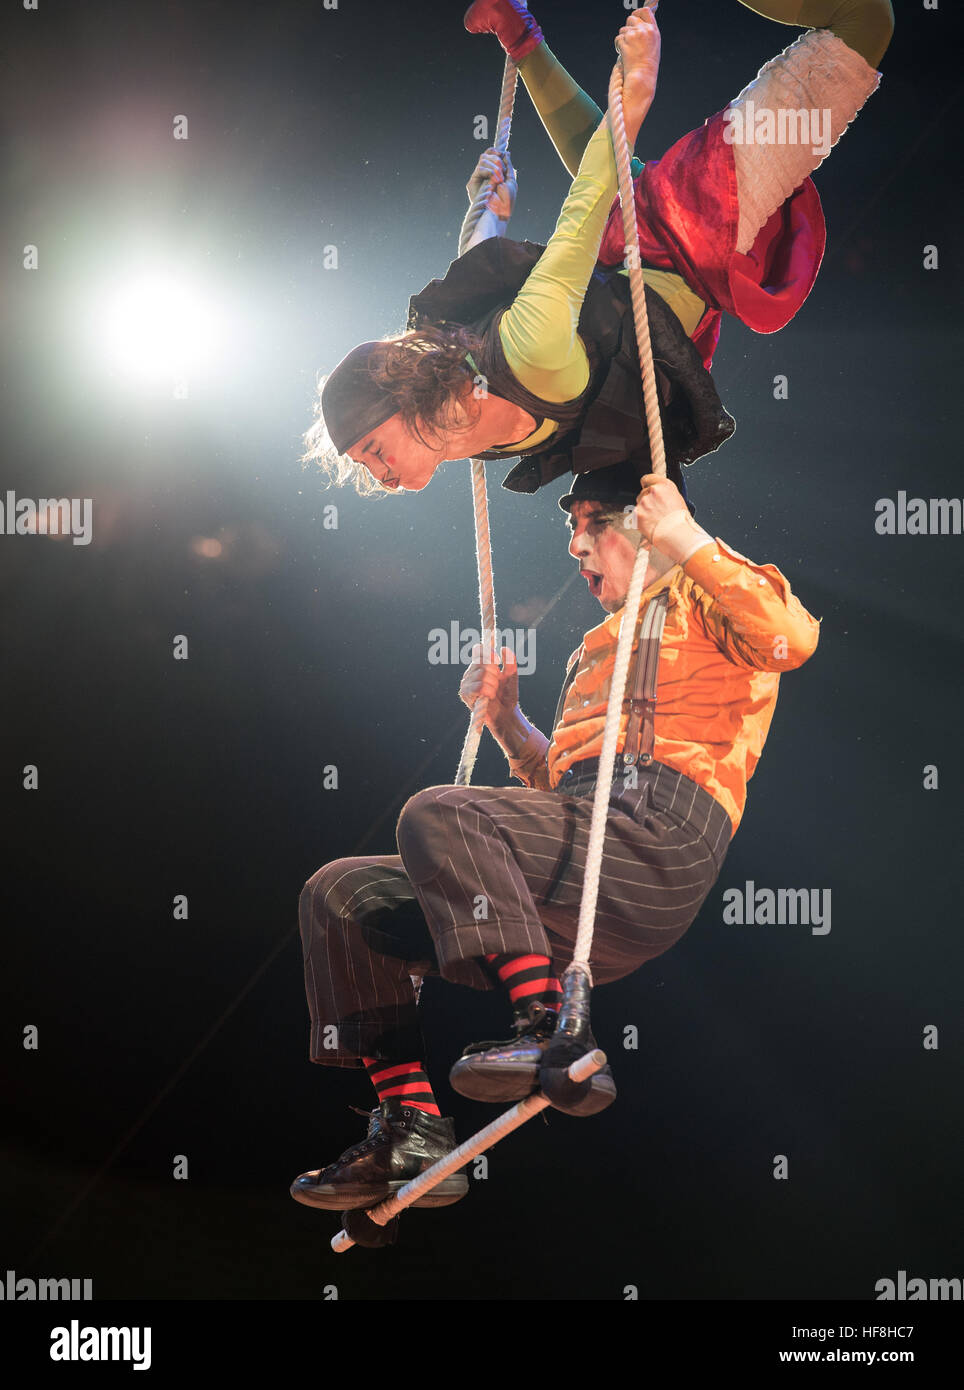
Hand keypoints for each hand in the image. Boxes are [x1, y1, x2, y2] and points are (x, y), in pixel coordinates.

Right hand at [459, 643, 519, 730]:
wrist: (506, 714)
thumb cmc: (507, 696)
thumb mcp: (512, 676)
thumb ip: (510, 661)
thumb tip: (504, 648)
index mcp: (480, 666)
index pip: (478, 650)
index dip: (488, 652)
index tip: (497, 660)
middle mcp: (470, 673)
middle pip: (483, 662)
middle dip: (495, 673)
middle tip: (497, 684)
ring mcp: (466, 683)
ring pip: (482, 674)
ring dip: (493, 685)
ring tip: (494, 693)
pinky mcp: (465, 694)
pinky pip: (479, 686)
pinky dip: (488, 692)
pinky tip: (489, 697)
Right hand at [466, 147, 517, 218]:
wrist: (499, 213)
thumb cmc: (506, 202)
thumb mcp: (511, 181)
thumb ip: (508, 167)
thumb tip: (506, 153)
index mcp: (494, 174)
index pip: (491, 155)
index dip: (495, 152)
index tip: (502, 154)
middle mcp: (485, 175)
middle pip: (486, 155)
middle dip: (496, 160)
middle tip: (502, 173)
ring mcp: (478, 178)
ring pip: (483, 159)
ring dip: (494, 166)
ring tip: (499, 179)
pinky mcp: (473, 183)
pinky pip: (480, 168)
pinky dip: (489, 171)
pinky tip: (494, 180)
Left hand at [615, 3, 660, 122]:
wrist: (642, 78)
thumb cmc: (647, 66)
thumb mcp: (652, 47)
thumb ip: (646, 34)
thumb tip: (636, 25)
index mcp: (654, 31)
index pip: (646, 12)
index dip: (638, 12)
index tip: (634, 15)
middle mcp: (646, 30)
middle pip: (631, 18)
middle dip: (627, 28)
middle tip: (629, 41)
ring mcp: (636, 35)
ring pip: (623, 30)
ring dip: (623, 39)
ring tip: (629, 52)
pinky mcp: (626, 42)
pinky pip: (618, 39)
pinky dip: (618, 46)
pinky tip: (624, 55)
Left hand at [632, 472, 686, 543]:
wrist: (677, 534)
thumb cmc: (680, 520)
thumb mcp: (677, 499)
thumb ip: (664, 493)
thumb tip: (658, 494)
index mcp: (664, 484)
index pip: (647, 478)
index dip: (647, 485)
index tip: (647, 489)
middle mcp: (652, 490)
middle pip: (642, 493)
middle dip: (647, 501)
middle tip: (656, 511)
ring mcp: (643, 502)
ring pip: (639, 504)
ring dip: (644, 511)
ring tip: (656, 520)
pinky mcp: (637, 514)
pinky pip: (635, 515)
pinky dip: (641, 520)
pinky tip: (651, 524)